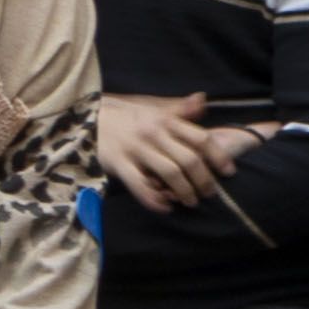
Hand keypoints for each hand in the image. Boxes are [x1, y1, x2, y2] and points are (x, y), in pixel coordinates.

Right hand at [94, 88, 245, 213]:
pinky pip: (140, 185)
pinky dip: (155, 200)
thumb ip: (177, 107)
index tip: (228, 171)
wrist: (80, 117)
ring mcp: (134, 148)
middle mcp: (152, 133)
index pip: (200, 138)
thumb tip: (203, 100)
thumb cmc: (119, 114)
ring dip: (185, 192)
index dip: (218, 157)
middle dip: (204, 181)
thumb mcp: (149, 106)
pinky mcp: (117, 163)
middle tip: (209, 193)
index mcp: (164, 119)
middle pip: (189, 159)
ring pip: (170, 173)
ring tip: (190, 202)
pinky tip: (165, 208)